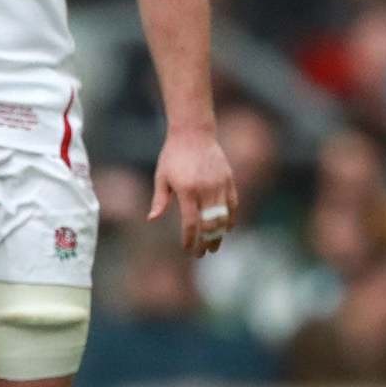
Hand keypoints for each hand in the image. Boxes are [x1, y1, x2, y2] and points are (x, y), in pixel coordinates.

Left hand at [149, 127, 237, 257]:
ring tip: (215, 245)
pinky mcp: (229, 180)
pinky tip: (228, 227)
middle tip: (203, 253)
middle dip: (206, 241)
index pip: (191, 223)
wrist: (194, 133)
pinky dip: (231, 218)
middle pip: (210, 224)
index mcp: (187, 190)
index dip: (190, 239)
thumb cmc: (173, 155)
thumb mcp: (161, 176)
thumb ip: (160, 199)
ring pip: (223, 216)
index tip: (188, 249)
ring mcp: (220, 185)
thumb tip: (152, 219)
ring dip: (220, 234)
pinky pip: (233, 204)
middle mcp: (206, 189)